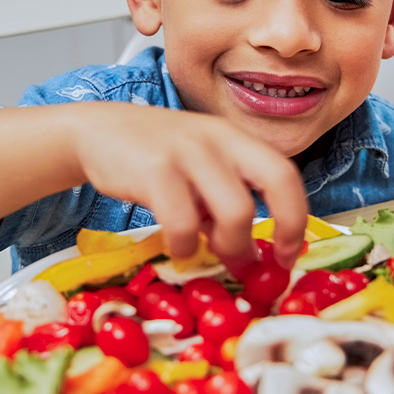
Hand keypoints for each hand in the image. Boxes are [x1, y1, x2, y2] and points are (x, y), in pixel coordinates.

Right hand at [71, 102, 307, 270]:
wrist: (97, 131)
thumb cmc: (155, 156)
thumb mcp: (200, 168)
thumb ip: (225, 202)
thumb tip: (249, 256)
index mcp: (236, 138)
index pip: (286, 173)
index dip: (296, 218)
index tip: (288, 254)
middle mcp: (220, 138)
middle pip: (277, 181)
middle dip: (282, 228)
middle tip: (258, 261)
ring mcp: (189, 150)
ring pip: (236, 209)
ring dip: (230, 245)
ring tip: (208, 252)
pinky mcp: (154, 168)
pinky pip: (184, 221)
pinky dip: (184, 244)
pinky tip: (177, 245)